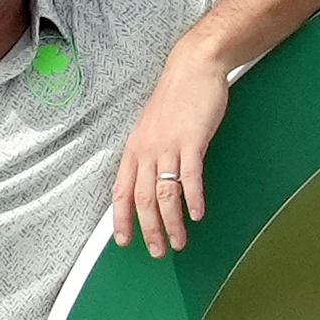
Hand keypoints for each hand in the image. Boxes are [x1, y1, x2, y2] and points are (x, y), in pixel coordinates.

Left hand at [110, 56, 231, 259]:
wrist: (193, 67)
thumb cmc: (176, 98)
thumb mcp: (153, 128)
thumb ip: (149, 154)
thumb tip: (150, 181)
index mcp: (135, 149)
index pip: (122, 191)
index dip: (122, 219)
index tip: (124, 242)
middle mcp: (147, 150)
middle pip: (143, 199)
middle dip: (149, 230)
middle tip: (157, 252)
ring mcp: (168, 145)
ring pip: (165, 193)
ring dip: (172, 223)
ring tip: (179, 242)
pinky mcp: (192, 139)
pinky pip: (190, 175)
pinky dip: (193, 198)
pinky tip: (197, 214)